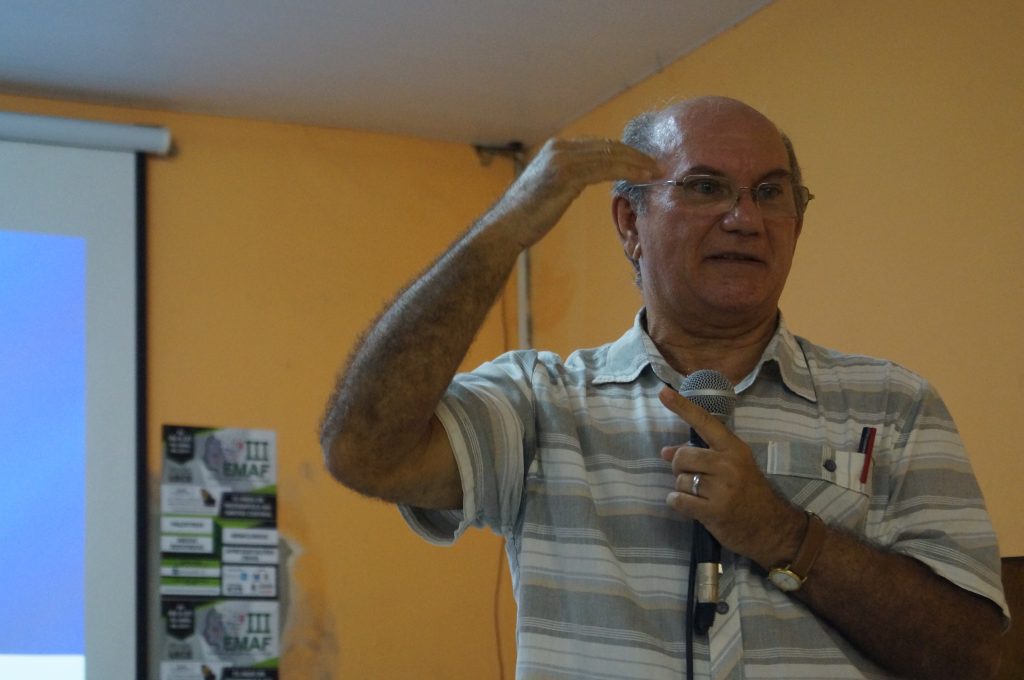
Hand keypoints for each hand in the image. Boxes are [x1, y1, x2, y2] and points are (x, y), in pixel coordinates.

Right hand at [489, 137, 657, 249]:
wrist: (504, 228)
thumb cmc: (526, 216)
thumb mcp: (550, 189)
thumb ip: (569, 177)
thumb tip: (590, 177)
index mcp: (556, 149)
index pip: (598, 146)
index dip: (624, 152)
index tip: (644, 161)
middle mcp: (559, 148)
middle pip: (607, 146)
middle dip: (635, 154)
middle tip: (658, 164)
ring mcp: (561, 159)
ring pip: (609, 155)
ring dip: (637, 162)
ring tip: (656, 170)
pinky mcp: (564, 174)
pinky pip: (604, 168)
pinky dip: (627, 170)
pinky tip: (642, 176)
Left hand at [657, 387, 804, 568]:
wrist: (771, 528)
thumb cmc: (749, 493)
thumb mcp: (732, 467)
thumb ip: (701, 455)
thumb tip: (665, 452)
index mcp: (734, 448)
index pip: (704, 422)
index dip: (682, 406)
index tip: (664, 392)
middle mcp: (728, 465)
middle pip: (683, 456)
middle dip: (680, 467)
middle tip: (694, 477)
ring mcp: (722, 489)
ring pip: (680, 480)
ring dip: (683, 489)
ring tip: (702, 495)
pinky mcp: (713, 512)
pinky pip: (678, 500)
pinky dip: (678, 503)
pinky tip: (692, 506)